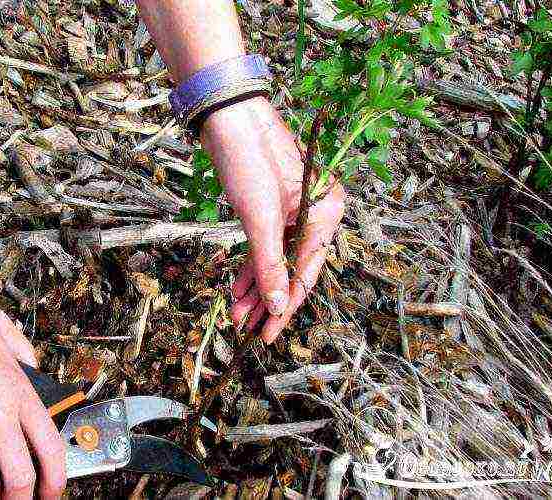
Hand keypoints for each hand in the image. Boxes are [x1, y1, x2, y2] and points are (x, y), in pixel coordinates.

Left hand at [202, 97, 345, 343]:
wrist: (226, 114)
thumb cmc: (247, 156)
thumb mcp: (258, 216)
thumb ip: (269, 262)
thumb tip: (277, 304)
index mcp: (324, 212)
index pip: (306, 272)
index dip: (286, 305)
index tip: (269, 334)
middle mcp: (314, 212)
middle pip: (292, 269)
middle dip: (269, 300)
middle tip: (250, 330)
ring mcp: (292, 210)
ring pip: (276, 260)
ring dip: (257, 287)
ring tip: (238, 314)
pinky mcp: (271, 207)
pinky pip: (264, 245)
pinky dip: (251, 266)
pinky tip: (238, 289)